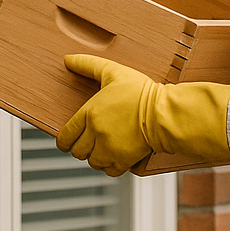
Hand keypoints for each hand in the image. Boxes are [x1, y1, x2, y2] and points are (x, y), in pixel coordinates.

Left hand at [57, 54, 229, 174]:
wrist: (164, 112)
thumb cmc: (141, 91)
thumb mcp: (113, 71)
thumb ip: (88, 64)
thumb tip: (68, 59)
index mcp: (90, 113)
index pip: (65, 136)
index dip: (65, 140)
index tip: (68, 139)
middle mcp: (96, 133)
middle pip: (77, 151)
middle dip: (81, 146)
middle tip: (90, 139)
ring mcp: (109, 149)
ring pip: (92, 162)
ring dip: (96, 155)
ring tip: (105, 145)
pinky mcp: (123, 160)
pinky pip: (108, 171)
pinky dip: (110, 165)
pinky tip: (116, 153)